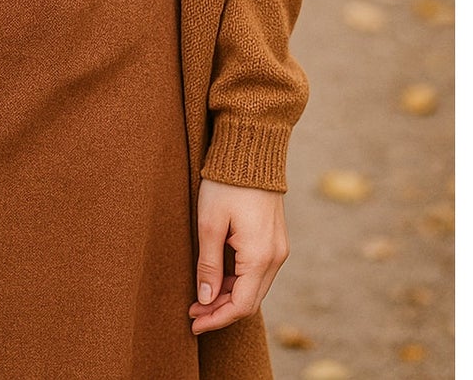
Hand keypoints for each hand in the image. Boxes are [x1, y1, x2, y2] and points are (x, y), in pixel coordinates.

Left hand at [188, 179, 288, 334]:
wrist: (251, 150)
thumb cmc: (226, 184)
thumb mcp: (209, 224)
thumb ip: (208, 265)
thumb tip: (206, 299)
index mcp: (260, 256)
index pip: (241, 305)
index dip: (216, 318)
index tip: (194, 323)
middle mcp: (275, 257)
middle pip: (250, 300)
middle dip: (221, 310)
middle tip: (193, 312)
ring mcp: (279, 248)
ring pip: (255, 287)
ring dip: (229, 296)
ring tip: (200, 297)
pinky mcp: (275, 240)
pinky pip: (258, 272)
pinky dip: (239, 281)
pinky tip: (218, 278)